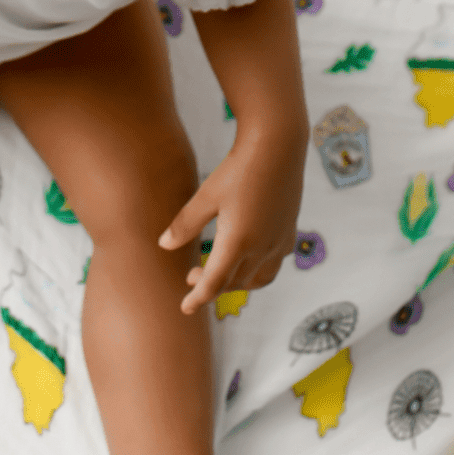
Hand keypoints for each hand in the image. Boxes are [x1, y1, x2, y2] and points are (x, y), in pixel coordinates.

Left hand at [158, 126, 305, 313]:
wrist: (278, 147)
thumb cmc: (237, 169)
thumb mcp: (205, 196)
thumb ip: (185, 224)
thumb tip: (164, 246)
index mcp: (238, 242)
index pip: (215, 283)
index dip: (197, 298)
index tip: (184, 308)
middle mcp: (262, 248)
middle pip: (234, 283)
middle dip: (212, 286)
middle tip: (191, 276)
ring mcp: (280, 242)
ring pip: (257, 280)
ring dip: (236, 283)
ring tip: (217, 272)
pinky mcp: (289, 233)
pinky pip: (272, 266)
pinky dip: (255, 272)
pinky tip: (244, 258)